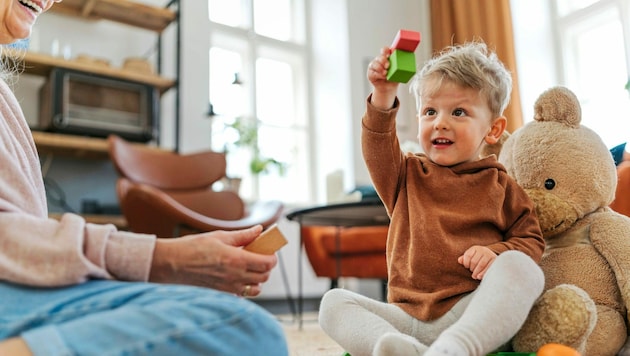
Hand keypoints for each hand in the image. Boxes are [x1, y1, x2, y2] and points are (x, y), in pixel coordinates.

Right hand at [148, 225, 277, 296]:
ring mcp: (229, 287)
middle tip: (260, 257)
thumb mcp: (219, 236)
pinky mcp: (222, 293)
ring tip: (251, 268)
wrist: (172, 264)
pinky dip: (246, 287)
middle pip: (264, 277)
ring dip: (258, 279)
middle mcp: (235, 276)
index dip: (272, 257)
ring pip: (256, 288)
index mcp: (236, 259)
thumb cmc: (193, 248)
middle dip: (266, 267)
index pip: (267, 263)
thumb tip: (259, 230)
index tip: (269, 251)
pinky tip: (239, 277)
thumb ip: (243, 236)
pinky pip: (243, 294)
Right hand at [367, 46, 398, 109]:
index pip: (385, 50)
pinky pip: (373, 72)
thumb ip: (402, 66)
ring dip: (380, 68)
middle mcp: (380, 60)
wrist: (388, 88)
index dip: (386, 50)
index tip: (390, 53)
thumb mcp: (400, 71)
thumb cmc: (394, 77)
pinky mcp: (371, 73)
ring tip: (386, 73)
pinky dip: (378, 75)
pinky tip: (383, 77)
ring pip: (375, 64)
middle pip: (380, 56)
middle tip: (388, 66)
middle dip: (384, 60)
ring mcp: (374, 66)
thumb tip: (409, 63)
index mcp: (387, 57)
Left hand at [457, 245, 496, 279]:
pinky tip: (479, 277)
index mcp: (475, 248)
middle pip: (474, 261)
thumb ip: (464, 259)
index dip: (465, 263)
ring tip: (474, 276)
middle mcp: (483, 250)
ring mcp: (489, 255)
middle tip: (472, 273)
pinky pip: (488, 268)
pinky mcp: (495, 260)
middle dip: (472, 269)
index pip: (468, 255)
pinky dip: (483, 273)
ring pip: (480, 265)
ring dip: (476, 272)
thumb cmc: (478, 259)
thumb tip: (459, 260)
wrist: (492, 258)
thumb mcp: (471, 257)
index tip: (466, 267)